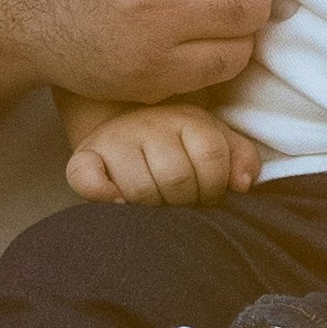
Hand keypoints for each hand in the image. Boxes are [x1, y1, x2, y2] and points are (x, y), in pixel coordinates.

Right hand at [64, 104, 259, 205]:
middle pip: (177, 178)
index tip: (208, 195)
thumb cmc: (179, 143)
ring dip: (154, 208)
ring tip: (158, 204)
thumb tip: (242, 184)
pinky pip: (87, 179)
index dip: (215, 187)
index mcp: (185, 119)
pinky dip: (103, 195)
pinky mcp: (84, 157)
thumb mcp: (216, 141)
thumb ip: (240, 157)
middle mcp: (147, 124)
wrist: (127, 124)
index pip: (211, 159)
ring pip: (142, 190)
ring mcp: (114, 140)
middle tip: (182, 203)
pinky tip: (119, 203)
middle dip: (186, 201)